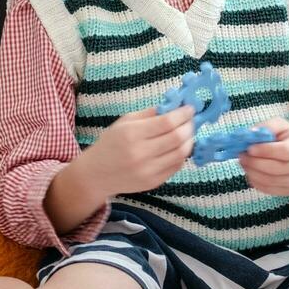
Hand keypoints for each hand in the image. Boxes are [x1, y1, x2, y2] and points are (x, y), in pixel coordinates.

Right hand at [79, 105, 195, 195]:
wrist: (97, 174)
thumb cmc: (111, 143)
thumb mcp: (125, 122)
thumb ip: (149, 113)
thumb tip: (174, 105)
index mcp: (132, 134)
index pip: (166, 123)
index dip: (182, 114)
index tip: (190, 108)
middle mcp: (141, 153)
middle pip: (177, 138)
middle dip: (189, 126)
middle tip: (191, 120)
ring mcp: (148, 170)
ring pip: (181, 154)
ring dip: (189, 141)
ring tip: (187, 133)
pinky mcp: (154, 182)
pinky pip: (176, 166)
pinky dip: (182, 155)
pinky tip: (179, 147)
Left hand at [238, 119, 288, 195]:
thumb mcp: (281, 125)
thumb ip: (266, 127)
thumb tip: (249, 134)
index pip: (285, 151)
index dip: (265, 151)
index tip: (249, 148)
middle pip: (278, 169)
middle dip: (255, 163)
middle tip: (242, 156)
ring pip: (272, 181)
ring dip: (253, 173)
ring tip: (244, 163)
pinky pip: (270, 190)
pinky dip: (256, 182)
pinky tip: (250, 172)